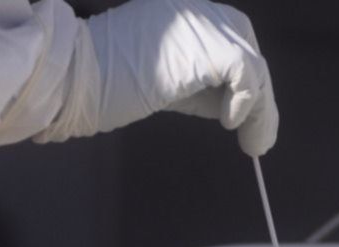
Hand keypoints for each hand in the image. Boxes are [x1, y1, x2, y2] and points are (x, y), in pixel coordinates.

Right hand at [84, 0, 277, 155]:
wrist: (77, 79)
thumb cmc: (103, 84)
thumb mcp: (160, 77)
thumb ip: (196, 81)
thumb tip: (232, 105)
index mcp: (181, 10)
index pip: (229, 35)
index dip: (242, 76)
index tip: (241, 114)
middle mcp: (196, 7)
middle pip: (246, 44)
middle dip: (257, 91)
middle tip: (255, 132)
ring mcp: (202, 23)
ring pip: (252, 63)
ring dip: (261, 109)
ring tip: (255, 142)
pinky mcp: (208, 48)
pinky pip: (248, 76)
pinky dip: (249, 105)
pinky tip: (230, 123)